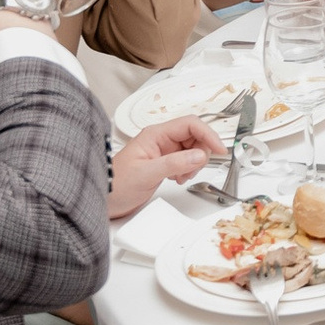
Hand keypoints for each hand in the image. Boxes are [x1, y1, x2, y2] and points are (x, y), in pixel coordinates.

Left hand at [108, 114, 225, 219]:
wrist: (105, 201)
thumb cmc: (116, 185)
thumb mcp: (146, 174)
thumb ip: (174, 163)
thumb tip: (199, 156)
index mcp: (155, 134)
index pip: (190, 124)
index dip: (208, 134)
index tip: (219, 149)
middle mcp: (161, 140)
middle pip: (195, 135)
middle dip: (201, 152)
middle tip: (196, 167)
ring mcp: (164, 151)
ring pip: (193, 149)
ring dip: (195, 163)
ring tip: (182, 175)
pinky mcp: (165, 163)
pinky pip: (187, 160)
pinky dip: (189, 169)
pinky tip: (178, 178)